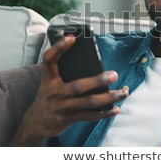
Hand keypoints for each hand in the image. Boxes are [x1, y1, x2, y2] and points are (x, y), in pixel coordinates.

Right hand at [13, 35, 128, 145]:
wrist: (37, 121)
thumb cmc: (51, 95)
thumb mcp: (52, 81)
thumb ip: (66, 72)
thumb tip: (95, 65)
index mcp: (49, 78)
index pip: (50, 60)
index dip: (59, 48)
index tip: (72, 38)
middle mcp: (54, 92)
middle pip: (78, 86)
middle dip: (98, 81)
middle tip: (114, 75)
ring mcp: (61, 107)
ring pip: (88, 102)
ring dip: (109, 98)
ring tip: (123, 92)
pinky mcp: (68, 118)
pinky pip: (89, 116)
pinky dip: (104, 113)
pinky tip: (116, 108)